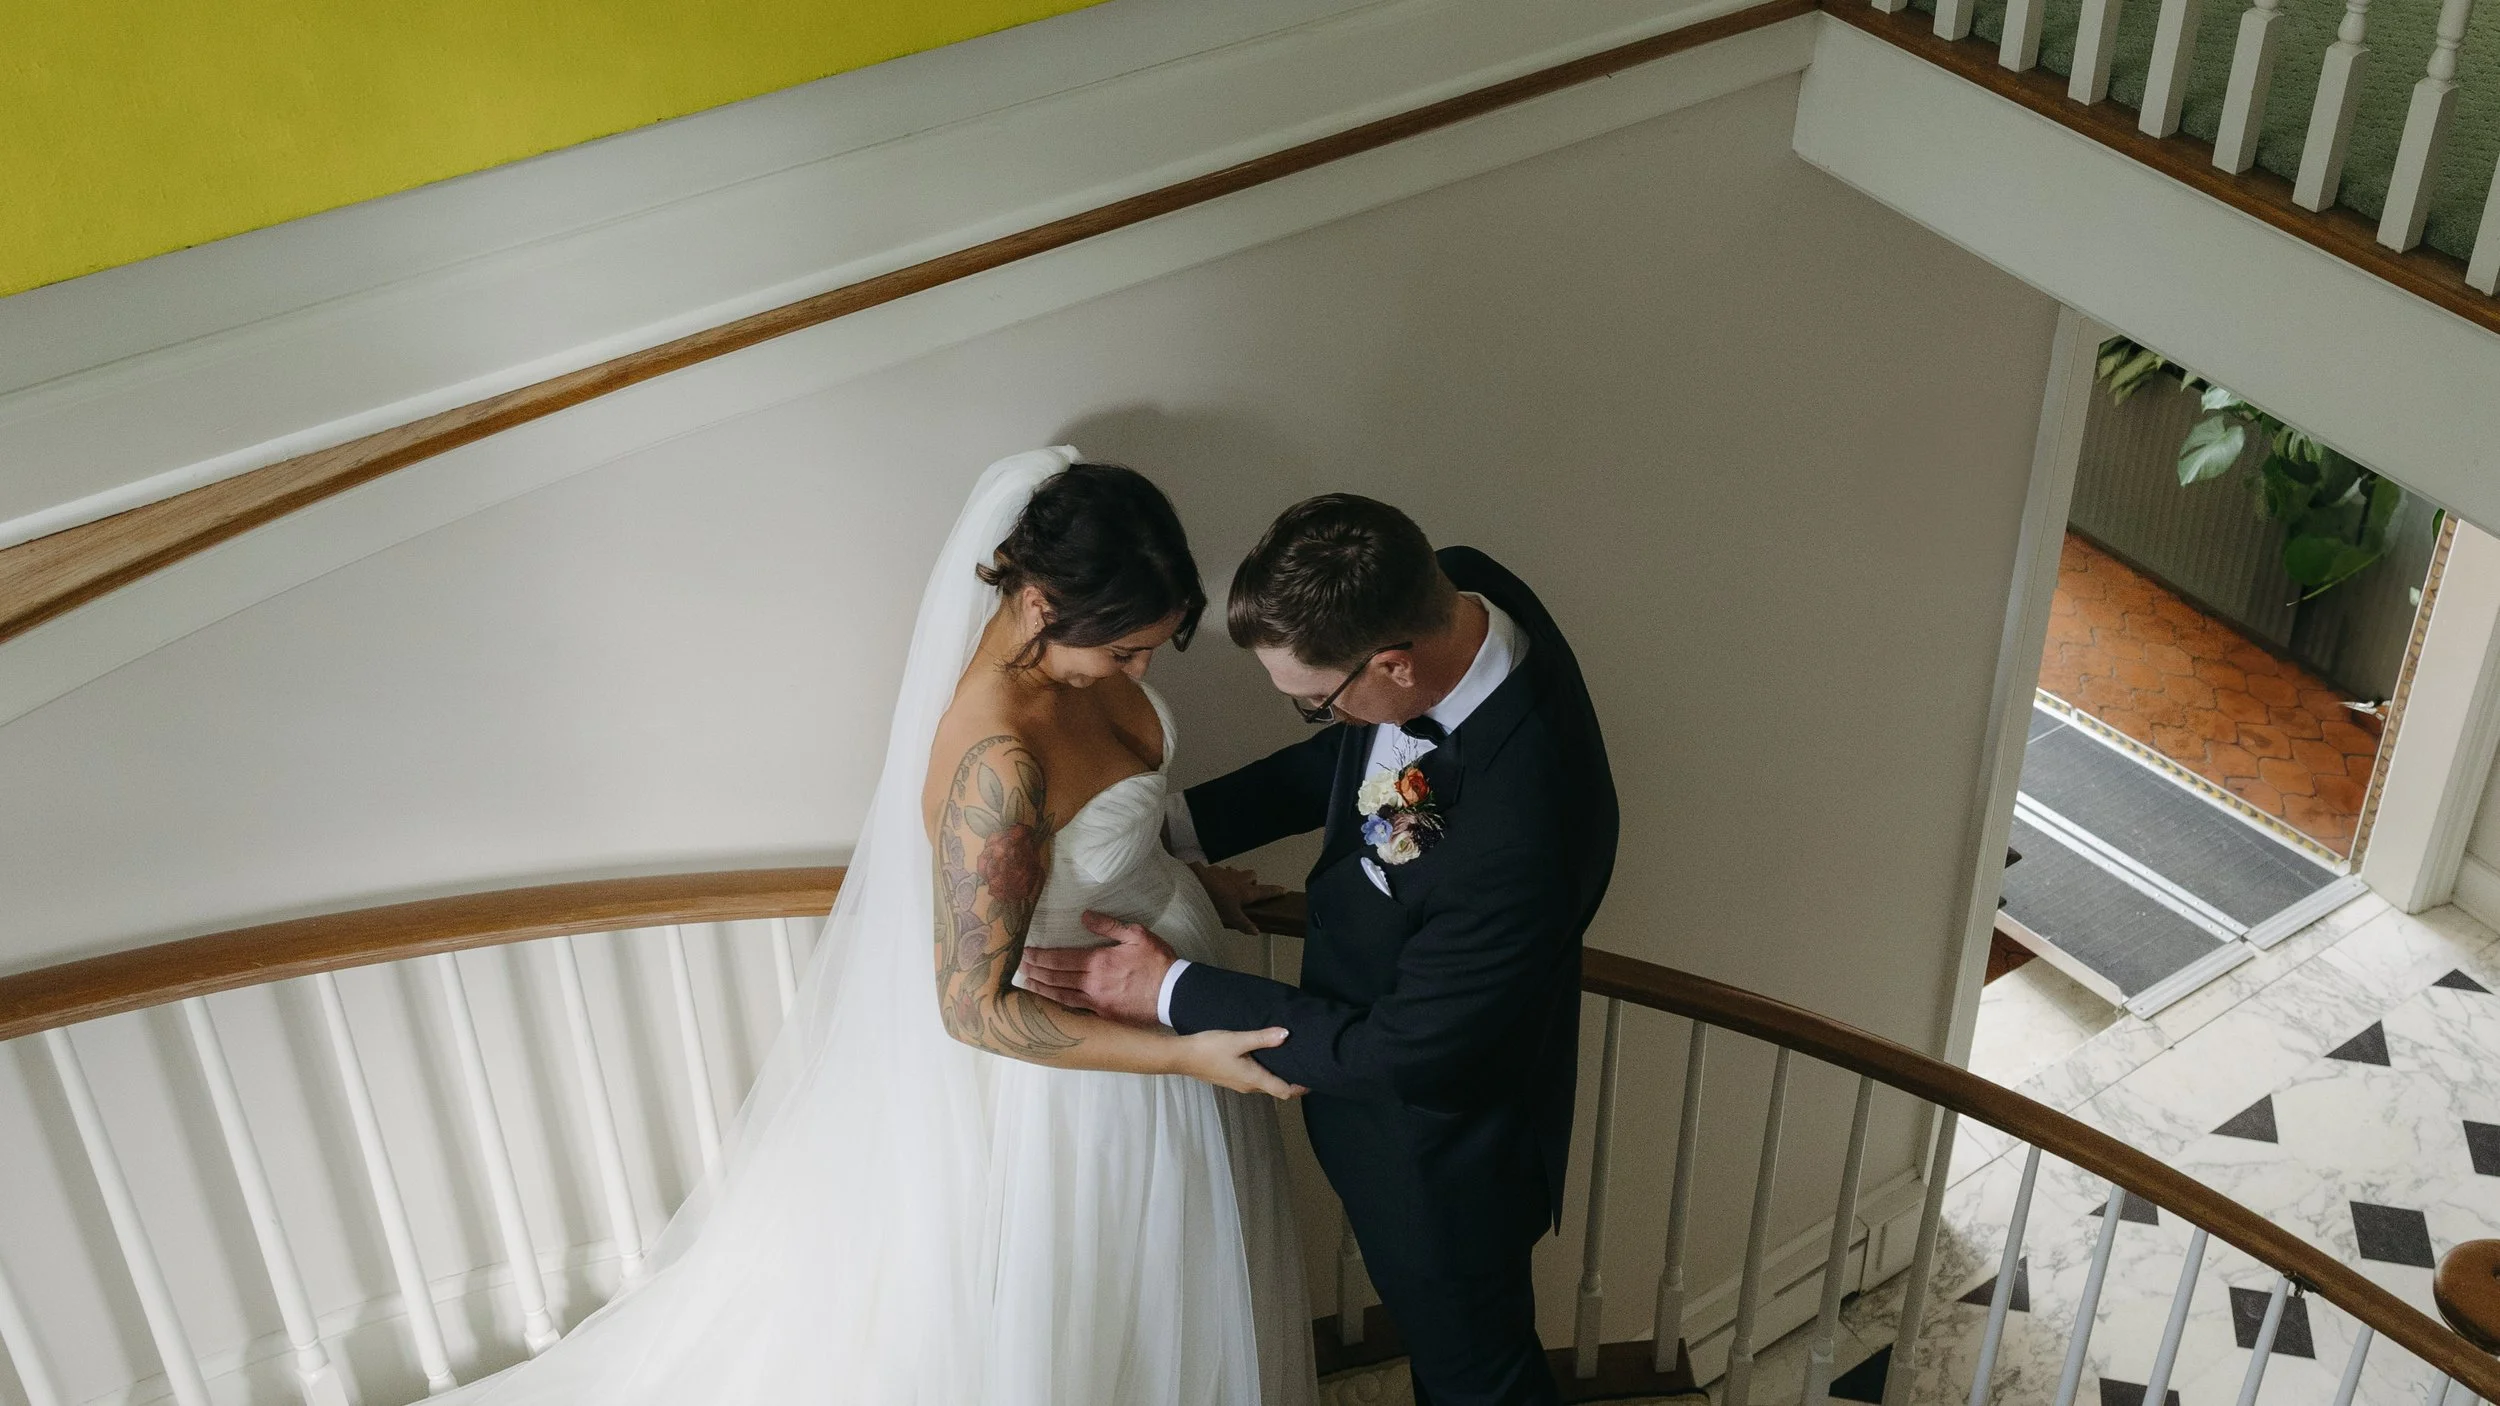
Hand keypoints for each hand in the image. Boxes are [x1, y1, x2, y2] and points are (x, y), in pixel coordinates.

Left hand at [1018, 911, 1177, 1024]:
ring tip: (1026, 984)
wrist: (1174, 994)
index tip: (1026, 953)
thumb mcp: (1137, 934)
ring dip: (1042, 989)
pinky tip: (1050, 1003)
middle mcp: (1092, 983)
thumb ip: (1109, 925)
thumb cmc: (1158, 962)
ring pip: (1061, 996)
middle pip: (1056, 977)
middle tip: (1019, 967)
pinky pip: (1076, 1010)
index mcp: (1099, 961)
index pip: (1060, 959)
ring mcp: (1097, 1002)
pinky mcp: (1104, 1016)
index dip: (1040, 956)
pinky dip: (1059, 1005)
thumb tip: (1085, 915)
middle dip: (1035, 971)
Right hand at [1177, 1027, 1305, 1099]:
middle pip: (1275, 1089)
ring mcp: (1237, 1084)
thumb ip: (1263, 1038)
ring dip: (1277, 1077)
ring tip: (1287, 1061)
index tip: (1313, 1078)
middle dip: (1291, 1082)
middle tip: (1304, 1067)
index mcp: (1253, 1079)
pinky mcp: (1230, 1078)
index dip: (1300, 1088)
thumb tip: (1286, 1034)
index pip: (1284, 1091)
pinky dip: (1265, 1073)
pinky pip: (1253, 1080)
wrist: (1182, 1056)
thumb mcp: (1238, 1040)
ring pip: (1264, 1084)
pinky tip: (1264, 1059)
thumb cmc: (1210, 1048)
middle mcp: (1248, 1086)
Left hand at [1191, 862, 1285, 934]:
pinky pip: (1220, 871)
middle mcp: (1239, 879)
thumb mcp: (1230, 917)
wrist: (1195, 884)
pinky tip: (1213, 882)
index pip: (1265, 891)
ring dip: (1237, 877)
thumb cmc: (1215, 901)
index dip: (1275, 891)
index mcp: (1246, 891)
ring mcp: (1226, 872)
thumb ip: (1243, 924)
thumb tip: (1256, 931)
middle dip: (1253, 881)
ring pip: (1236, 871)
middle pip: (1252, 875)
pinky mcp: (1213, 869)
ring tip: (1230, 886)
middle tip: (1249, 890)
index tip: (1283, 890)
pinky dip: (1220, 876)